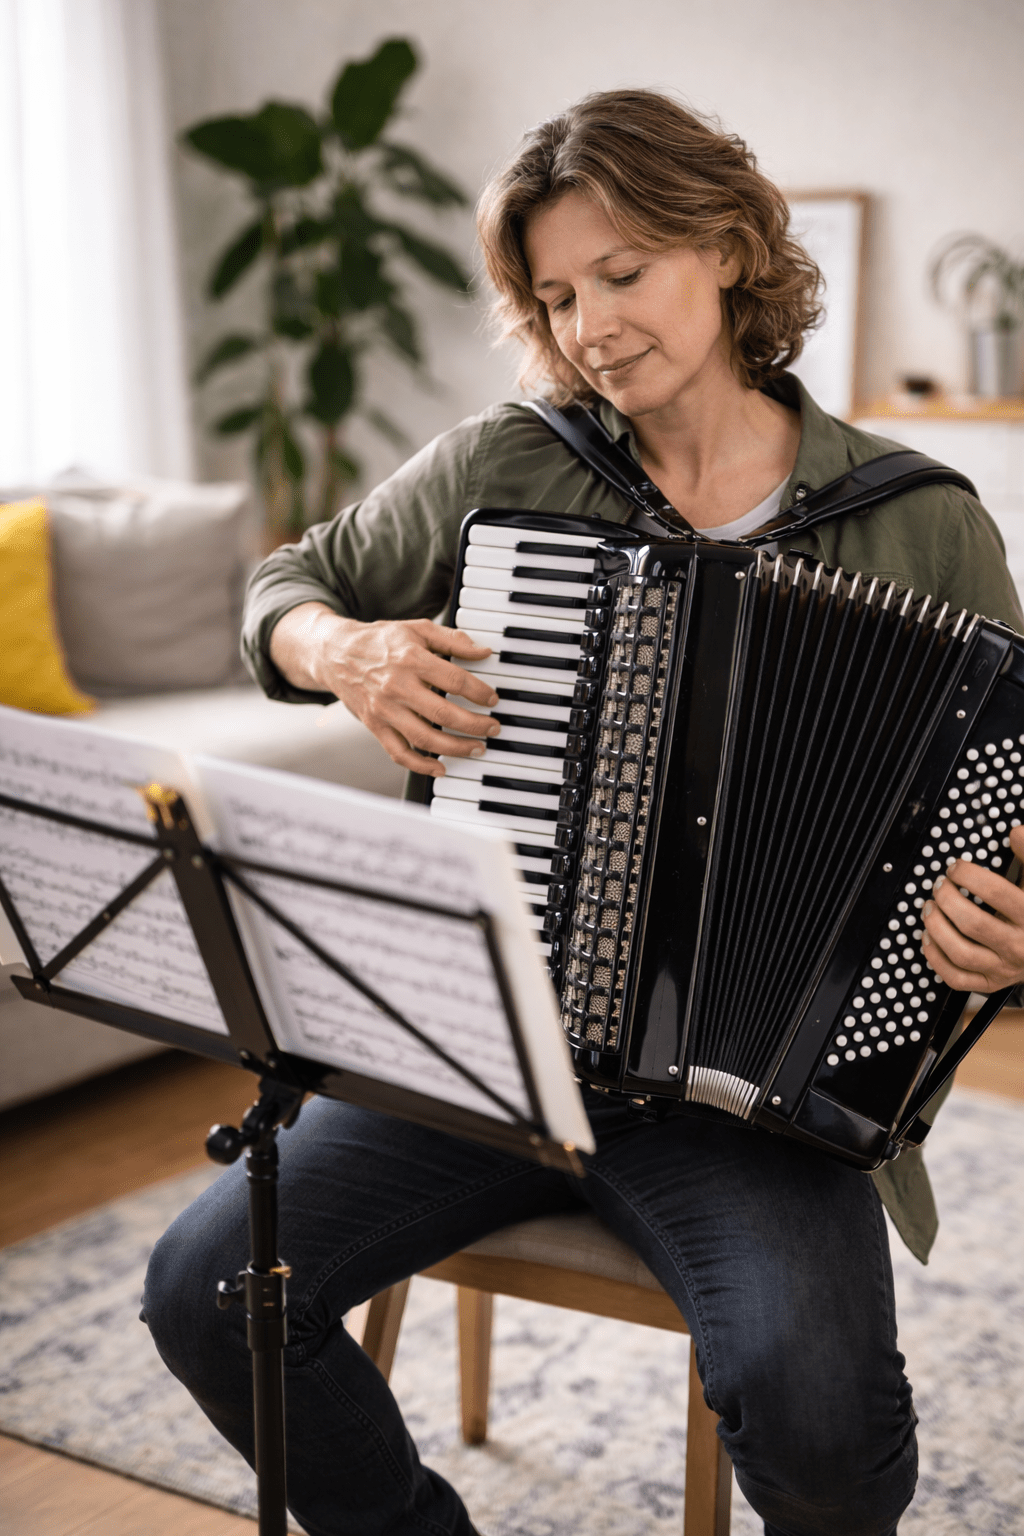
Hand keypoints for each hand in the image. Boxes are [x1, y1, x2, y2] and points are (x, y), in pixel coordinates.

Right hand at [269, 604, 499, 777]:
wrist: (334, 653)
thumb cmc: (379, 640)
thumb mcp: (416, 629)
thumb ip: (451, 640)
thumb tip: (482, 651)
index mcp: (411, 659)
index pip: (455, 680)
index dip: (479, 692)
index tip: (493, 699)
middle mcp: (397, 686)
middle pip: (443, 713)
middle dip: (475, 725)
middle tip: (493, 728)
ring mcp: (384, 710)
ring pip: (425, 738)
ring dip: (456, 748)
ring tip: (477, 748)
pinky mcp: (374, 726)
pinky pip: (399, 753)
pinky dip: (420, 765)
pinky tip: (441, 768)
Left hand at [921, 825, 1023, 992]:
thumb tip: (1015, 832)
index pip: (998, 893)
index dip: (970, 876)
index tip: (956, 867)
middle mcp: (1019, 946)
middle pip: (973, 924)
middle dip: (948, 899)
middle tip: (939, 885)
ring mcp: (1004, 968)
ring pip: (961, 953)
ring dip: (936, 927)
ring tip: (929, 907)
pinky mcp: (990, 984)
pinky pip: (956, 978)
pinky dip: (936, 958)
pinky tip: (929, 937)